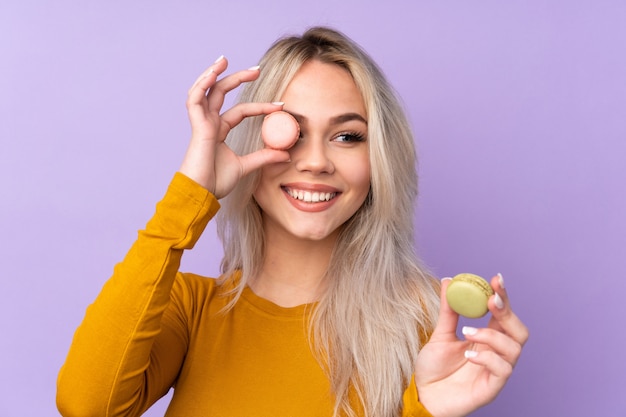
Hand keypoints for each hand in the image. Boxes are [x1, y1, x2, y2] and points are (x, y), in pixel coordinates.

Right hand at [179, 56, 289, 197]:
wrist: (201, 194)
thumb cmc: (216, 183)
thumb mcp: (245, 167)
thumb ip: (264, 158)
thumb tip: (286, 155)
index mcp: (219, 131)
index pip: (241, 111)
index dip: (261, 107)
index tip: (281, 106)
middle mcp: (210, 124)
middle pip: (221, 93)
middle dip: (238, 78)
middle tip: (257, 69)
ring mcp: (202, 124)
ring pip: (205, 91)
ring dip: (214, 73)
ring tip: (225, 59)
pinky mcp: (197, 127)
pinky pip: (195, 100)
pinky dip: (202, 85)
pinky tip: (213, 73)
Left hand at [414, 274, 528, 416]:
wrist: (422, 394)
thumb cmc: (433, 367)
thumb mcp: (439, 334)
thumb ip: (448, 310)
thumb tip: (449, 280)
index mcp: (487, 338)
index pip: (503, 315)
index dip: (503, 297)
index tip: (496, 279)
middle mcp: (496, 353)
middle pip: (519, 331)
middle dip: (508, 312)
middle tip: (491, 301)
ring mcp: (496, 371)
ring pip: (514, 349)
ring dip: (492, 335)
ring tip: (467, 332)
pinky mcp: (491, 388)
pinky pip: (503, 370)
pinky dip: (488, 357)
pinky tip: (468, 355)